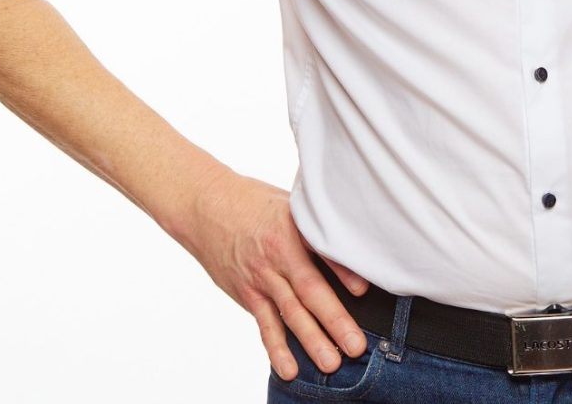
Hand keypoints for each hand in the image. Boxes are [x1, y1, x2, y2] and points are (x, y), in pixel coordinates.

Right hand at [173, 167, 369, 381]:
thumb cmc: (257, 202)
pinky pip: (265, 324)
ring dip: (311, 340)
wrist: (207, 207)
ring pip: (290, 313)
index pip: (322, 250)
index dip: (343, 270)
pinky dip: (277, 348)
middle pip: (309, 290)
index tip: (363, 290)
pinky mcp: (249, 294)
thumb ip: (317, 225)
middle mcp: (278, 256)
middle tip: (356, 345)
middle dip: (334, 320)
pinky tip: (290, 368)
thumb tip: (356, 240)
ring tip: (331, 363)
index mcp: (293, 228)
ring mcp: (261, 278)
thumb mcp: (291, 203)